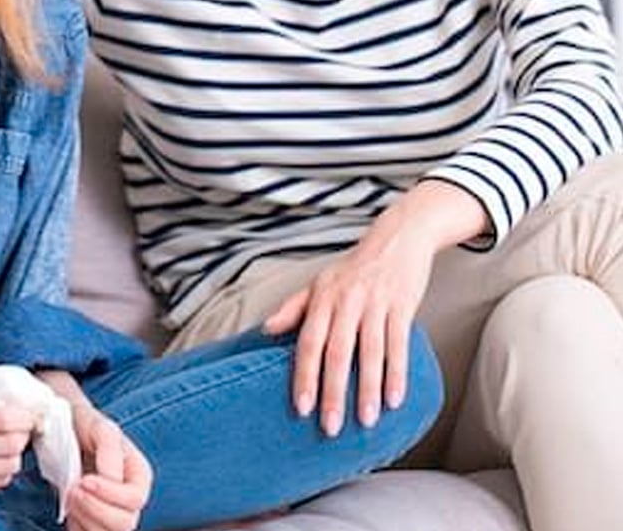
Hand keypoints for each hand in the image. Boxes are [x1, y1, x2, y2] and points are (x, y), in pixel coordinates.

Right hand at [0, 389, 35, 494]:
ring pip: (6, 468)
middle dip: (24, 435)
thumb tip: (26, 403)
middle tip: (23, 428)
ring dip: (15, 454)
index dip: (25, 417)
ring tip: (10, 442)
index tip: (32, 414)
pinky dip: (3, 469)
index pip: (3, 420)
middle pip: (9, 446)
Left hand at [66, 404, 152, 530]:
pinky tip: (70, 509)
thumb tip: (112, 479)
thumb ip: (110, 451)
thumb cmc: (87, 427)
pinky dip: (78, 528)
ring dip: (84, 519)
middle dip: (94, 509)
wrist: (65, 432)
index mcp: (139, 475)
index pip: (134, 499)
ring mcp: (112, 513)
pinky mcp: (94, 522)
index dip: (109, 494)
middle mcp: (130, 499)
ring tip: (69, 496)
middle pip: (124, 524)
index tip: (84, 480)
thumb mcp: (101, 428)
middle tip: (72, 490)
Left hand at [263, 180, 483, 436]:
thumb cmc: (354, 267)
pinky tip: (394, 400)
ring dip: (367, 390)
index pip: (308, 342)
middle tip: (330, 428)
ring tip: (366, 422)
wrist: (397, 238)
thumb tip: (265, 330)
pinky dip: (397, 374)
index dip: (304, 375)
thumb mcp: (320, 282)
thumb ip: (294, 308)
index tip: (300, 408)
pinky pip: (398, 344)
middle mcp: (346, 301)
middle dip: (333, 393)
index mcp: (322, 298)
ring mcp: (375, 304)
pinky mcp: (402, 306)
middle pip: (337, 352)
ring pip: (370, 353)